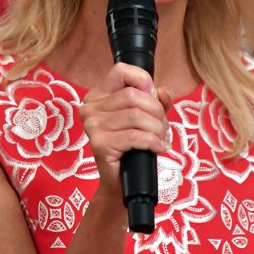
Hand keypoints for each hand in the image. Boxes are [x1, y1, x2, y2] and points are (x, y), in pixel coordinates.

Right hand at [78, 63, 173, 190]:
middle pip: (134, 95)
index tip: (154, 98)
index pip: (121, 70)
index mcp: (98, 96)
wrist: (120, 183)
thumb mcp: (146, 119)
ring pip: (136, 115)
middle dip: (157, 112)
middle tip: (162, 128)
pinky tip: (159, 148)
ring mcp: (92, 126)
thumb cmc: (132, 149)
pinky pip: (135, 135)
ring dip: (157, 129)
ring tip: (161, 139)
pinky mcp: (99, 143)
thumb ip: (155, 101)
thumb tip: (162, 91)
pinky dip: (153, 142)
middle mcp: (90, 108)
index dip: (143, 80)